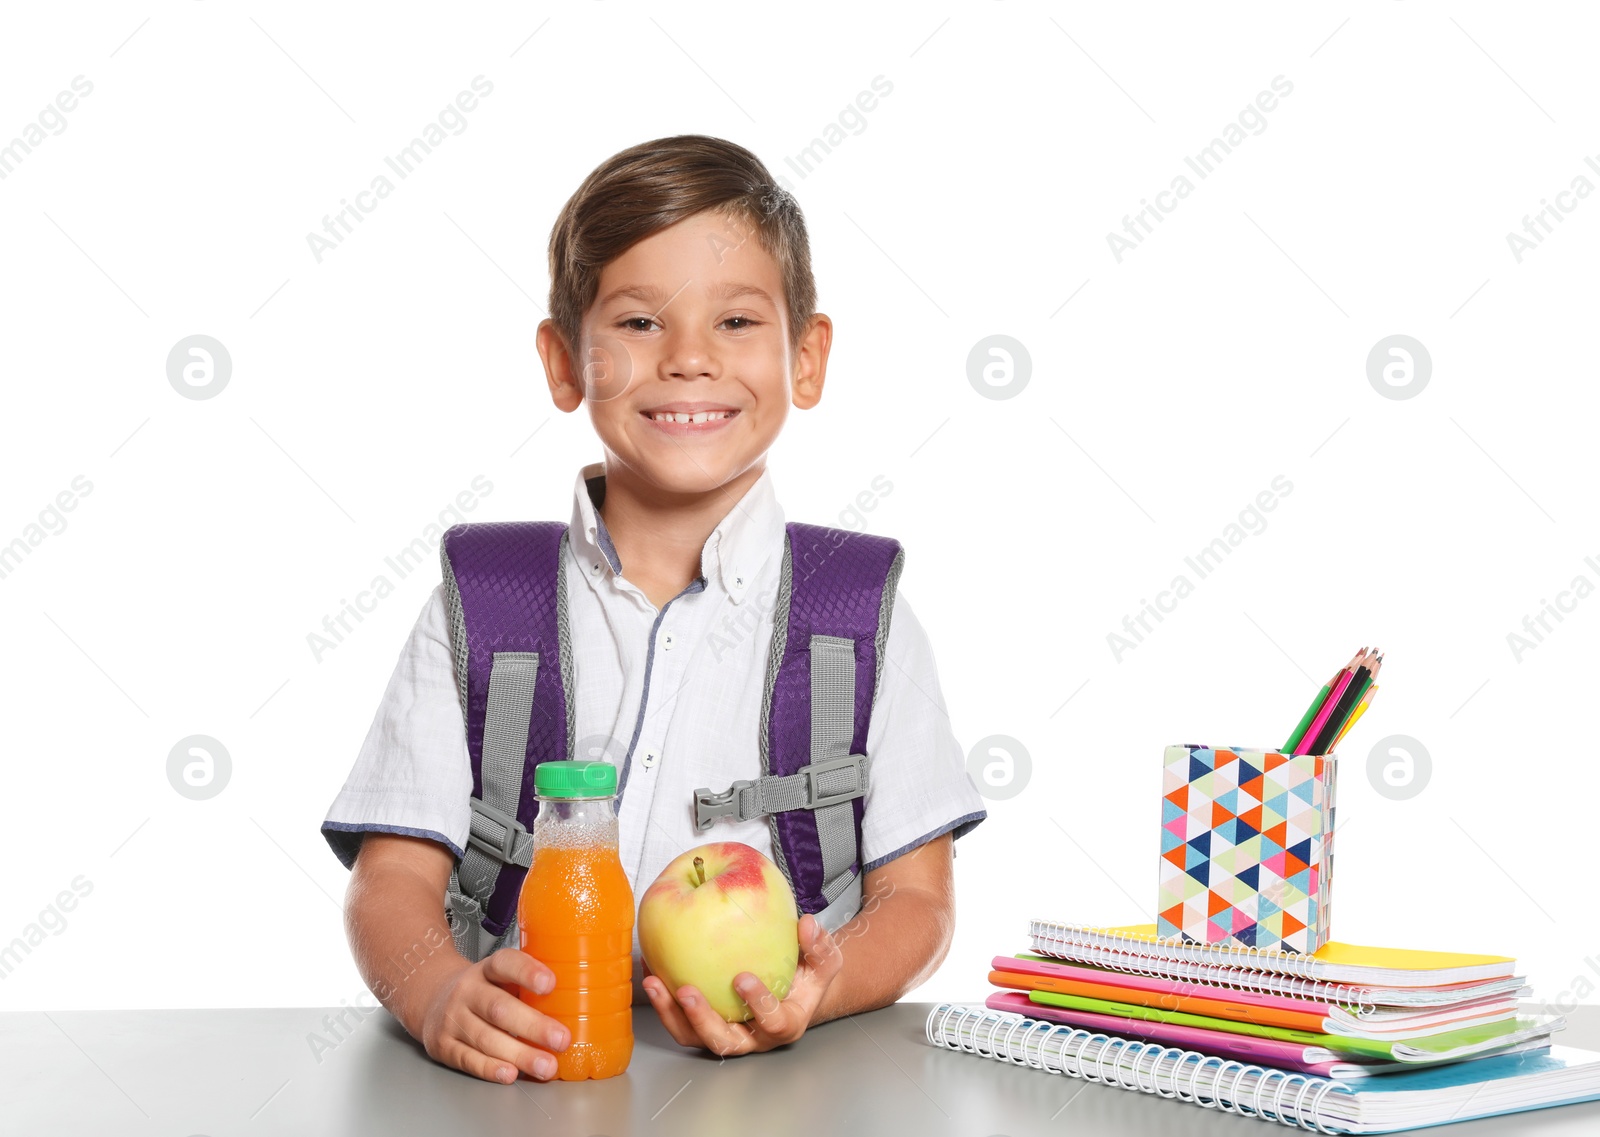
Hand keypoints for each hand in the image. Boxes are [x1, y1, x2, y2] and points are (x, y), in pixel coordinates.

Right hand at [417, 948, 571, 1082]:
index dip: (528, 972)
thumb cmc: (481, 989)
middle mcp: (467, 991)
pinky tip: (510, 1074)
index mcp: (487, 969)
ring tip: (546, 1066)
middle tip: (562, 1039)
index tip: (551, 983)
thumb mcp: (500, 976)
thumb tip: (580, 996)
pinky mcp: (443, 1046)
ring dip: (519, 1054)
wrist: (430, 998)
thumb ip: (528, 983)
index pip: (505, 963)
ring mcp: (452, 1019)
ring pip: (486, 1038)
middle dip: (533, 1026)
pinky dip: (490, 1068)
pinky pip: (468, 1058)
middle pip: (499, 1008)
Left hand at [642, 913, 843, 1055]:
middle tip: (687, 991)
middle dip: (703, 1020)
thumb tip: (806, 923)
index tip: (743, 979)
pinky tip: (651, 969)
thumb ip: (818, 945)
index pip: (774, 1023)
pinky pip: (679, 1019)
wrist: (791, 990)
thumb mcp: (822, 961)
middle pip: (725, 1042)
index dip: (759, 1005)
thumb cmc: (805, 976)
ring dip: (671, 1014)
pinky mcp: (703, 1026)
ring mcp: (726, 1033)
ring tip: (655, 983)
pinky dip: (662, 999)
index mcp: (785, 1024)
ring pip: (695, 1037)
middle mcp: (753, 1037)